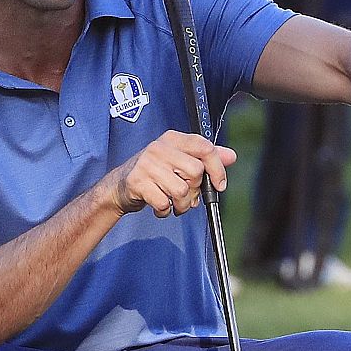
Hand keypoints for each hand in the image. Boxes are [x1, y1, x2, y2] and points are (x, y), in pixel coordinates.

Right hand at [106, 130, 235, 217]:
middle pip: (195, 172)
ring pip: (181, 190)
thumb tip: (231, 156)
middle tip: (188, 196)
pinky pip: (164, 202)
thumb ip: (206, 158)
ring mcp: (146, 164)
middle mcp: (159, 148)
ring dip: (182, 205)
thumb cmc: (154, 173)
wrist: (119, 186)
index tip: (219, 184)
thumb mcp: (179, 160)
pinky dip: (165, 211)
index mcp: (173, 139)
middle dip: (195, 190)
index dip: (217, 168)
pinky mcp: (137, 182)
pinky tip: (161, 207)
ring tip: (175, 205)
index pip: (204, 147)